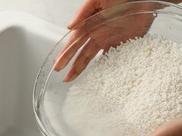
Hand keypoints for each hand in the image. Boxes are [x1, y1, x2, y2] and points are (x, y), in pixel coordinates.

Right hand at [56, 0, 181, 81]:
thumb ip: (83, 12)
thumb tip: (70, 26)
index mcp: (90, 24)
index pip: (74, 42)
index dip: (66, 54)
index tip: (58, 65)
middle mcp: (98, 33)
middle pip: (82, 53)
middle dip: (72, 66)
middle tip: (65, 78)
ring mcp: (109, 40)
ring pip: (93, 58)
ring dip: (83, 68)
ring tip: (75, 78)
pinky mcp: (123, 43)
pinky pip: (112, 58)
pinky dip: (106, 67)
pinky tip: (100, 76)